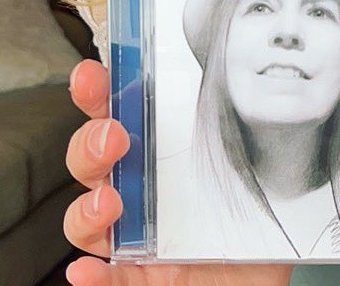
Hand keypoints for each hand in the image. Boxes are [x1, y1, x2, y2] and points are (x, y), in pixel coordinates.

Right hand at [63, 59, 292, 285]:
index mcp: (164, 158)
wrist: (249, 281)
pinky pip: (102, 280)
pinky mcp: (131, 280)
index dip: (101, 94)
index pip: (123, 117)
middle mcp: (139, 194)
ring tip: (108, 205)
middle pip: (93, 160)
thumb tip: (254, 106)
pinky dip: (91, 276)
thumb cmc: (249, 233)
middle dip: (91, 143)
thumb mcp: (252, 181)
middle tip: (113, 138)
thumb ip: (247, 149)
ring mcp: (131, 238)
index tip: (93, 74)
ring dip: (87, 208)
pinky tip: (89, 271)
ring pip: (86, 218)